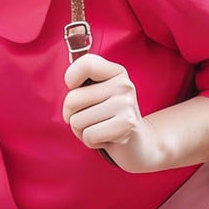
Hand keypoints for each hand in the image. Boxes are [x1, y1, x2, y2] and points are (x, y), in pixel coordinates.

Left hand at [63, 55, 163, 172]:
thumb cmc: (107, 118)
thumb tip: (71, 85)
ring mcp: (126, 104)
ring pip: (77, 121)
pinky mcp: (126, 125)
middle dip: (72, 115)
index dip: (71, 78)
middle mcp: (123, 85)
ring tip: (98, 129)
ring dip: (82, 131)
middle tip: (89, 119)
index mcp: (116, 72)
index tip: (77, 90)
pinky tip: (105, 138)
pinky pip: (89, 136)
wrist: (137, 143)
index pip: (86, 64)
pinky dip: (91, 142)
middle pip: (73, 99)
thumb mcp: (97, 95)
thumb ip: (82, 84)